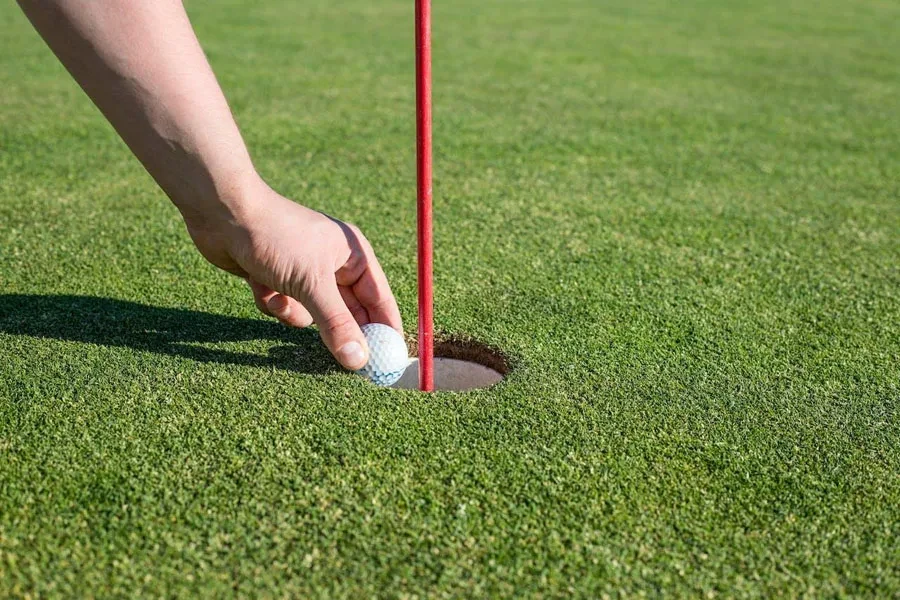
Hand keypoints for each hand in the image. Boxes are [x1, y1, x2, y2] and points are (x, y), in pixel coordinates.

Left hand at [184, 179, 401, 369]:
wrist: (222, 214)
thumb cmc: (275, 237)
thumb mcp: (311, 284)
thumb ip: (337, 324)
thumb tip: (359, 360)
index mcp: (353, 254)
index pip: (380, 300)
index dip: (386, 330)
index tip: (389, 361)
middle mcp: (333, 264)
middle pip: (348, 312)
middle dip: (338, 330)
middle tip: (342, 361)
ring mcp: (305, 273)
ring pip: (312, 316)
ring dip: (294, 312)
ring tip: (280, 297)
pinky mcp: (279, 281)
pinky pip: (286, 309)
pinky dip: (273, 303)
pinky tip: (258, 284)